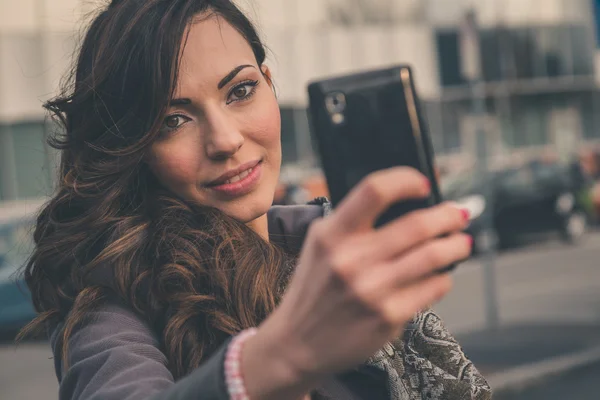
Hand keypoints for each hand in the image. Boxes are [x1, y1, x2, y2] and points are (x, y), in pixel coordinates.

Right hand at [244, 167, 470, 398]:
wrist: (297, 343)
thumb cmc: (313, 289)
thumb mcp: (319, 246)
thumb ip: (352, 223)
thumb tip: (407, 204)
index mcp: (331, 234)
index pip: (375, 190)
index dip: (406, 180)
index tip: (423, 184)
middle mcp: (350, 259)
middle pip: (417, 224)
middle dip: (449, 215)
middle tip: (459, 214)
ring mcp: (371, 290)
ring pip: (434, 255)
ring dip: (457, 245)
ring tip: (461, 243)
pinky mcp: (388, 317)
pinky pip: (433, 287)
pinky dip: (443, 277)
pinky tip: (440, 274)